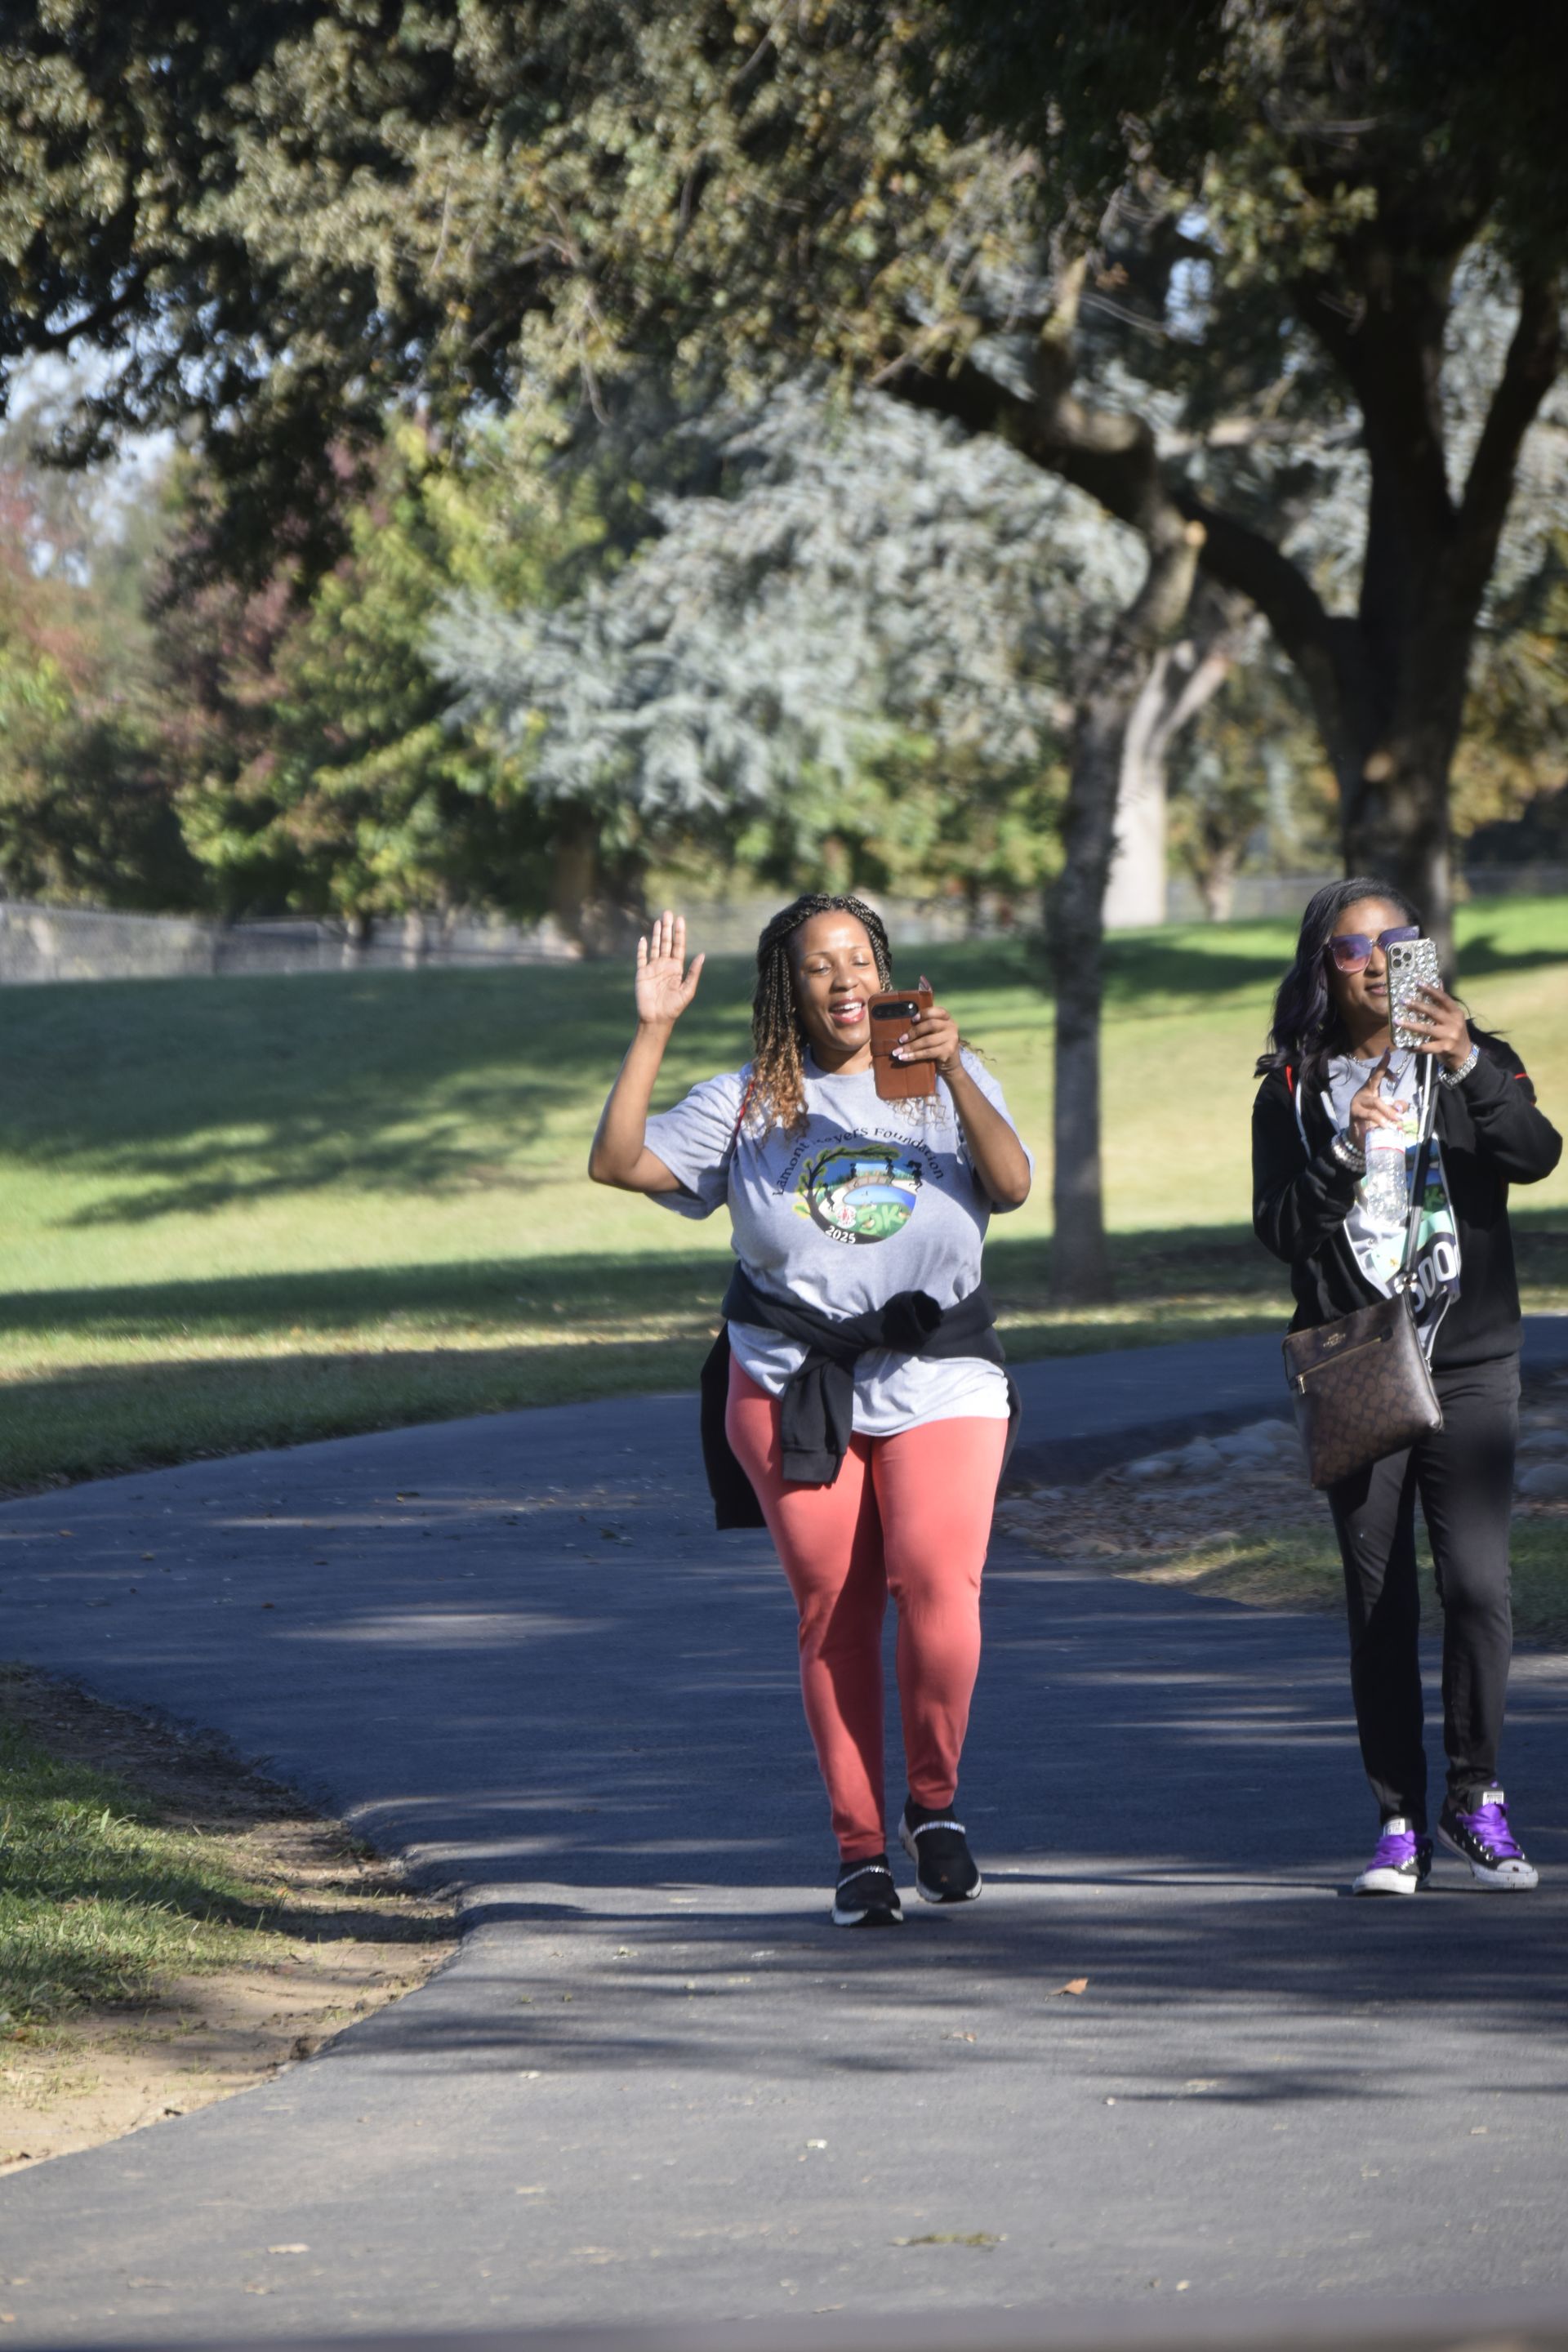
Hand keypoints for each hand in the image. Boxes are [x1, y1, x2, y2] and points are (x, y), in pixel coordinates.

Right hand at [633, 910, 703, 1029]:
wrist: (657, 1019)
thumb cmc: (674, 1007)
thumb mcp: (687, 990)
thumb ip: (694, 972)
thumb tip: (702, 955)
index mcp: (677, 968)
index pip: (678, 946)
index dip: (679, 933)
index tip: (680, 919)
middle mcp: (665, 966)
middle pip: (667, 943)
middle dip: (667, 928)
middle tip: (668, 913)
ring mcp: (653, 969)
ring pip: (655, 947)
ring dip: (657, 934)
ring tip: (659, 920)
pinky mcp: (642, 974)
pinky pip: (641, 959)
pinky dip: (641, 949)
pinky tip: (643, 939)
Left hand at [893, 999, 962, 1079]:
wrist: (950, 1062)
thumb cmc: (937, 1044)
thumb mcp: (934, 1032)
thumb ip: (925, 1026)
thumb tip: (903, 1029)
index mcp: (947, 1018)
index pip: (937, 1011)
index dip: (925, 1013)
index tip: (913, 1019)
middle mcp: (951, 1026)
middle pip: (931, 1025)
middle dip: (913, 1032)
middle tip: (901, 1040)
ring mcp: (951, 1039)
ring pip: (928, 1041)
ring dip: (911, 1047)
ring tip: (898, 1052)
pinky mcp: (948, 1051)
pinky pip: (928, 1052)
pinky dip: (914, 1055)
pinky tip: (904, 1057)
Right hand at [1347, 1050, 1406, 1148]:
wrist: (1358, 1138)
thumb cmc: (1373, 1122)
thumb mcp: (1389, 1112)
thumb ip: (1397, 1107)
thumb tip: (1400, 1107)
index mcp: (1370, 1090)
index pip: (1376, 1074)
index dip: (1382, 1065)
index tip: (1387, 1053)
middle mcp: (1363, 1093)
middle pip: (1374, 1083)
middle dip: (1387, 1082)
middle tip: (1401, 1109)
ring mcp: (1357, 1103)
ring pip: (1375, 1102)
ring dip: (1388, 1111)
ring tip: (1397, 1121)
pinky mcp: (1355, 1113)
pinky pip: (1369, 1115)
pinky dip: (1380, 1120)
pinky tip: (1386, 1126)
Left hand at [1400, 981, 1471, 1069]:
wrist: (1464, 1054)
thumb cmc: (1455, 1032)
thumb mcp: (1454, 1017)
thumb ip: (1444, 1002)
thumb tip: (1438, 981)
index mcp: (1456, 1013)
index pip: (1443, 998)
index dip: (1431, 990)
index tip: (1418, 982)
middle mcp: (1454, 1023)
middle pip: (1433, 1012)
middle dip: (1417, 1005)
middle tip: (1403, 1000)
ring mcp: (1449, 1036)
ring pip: (1426, 1029)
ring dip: (1410, 1025)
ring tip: (1397, 1021)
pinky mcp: (1443, 1048)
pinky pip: (1425, 1047)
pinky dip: (1413, 1046)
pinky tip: (1403, 1044)